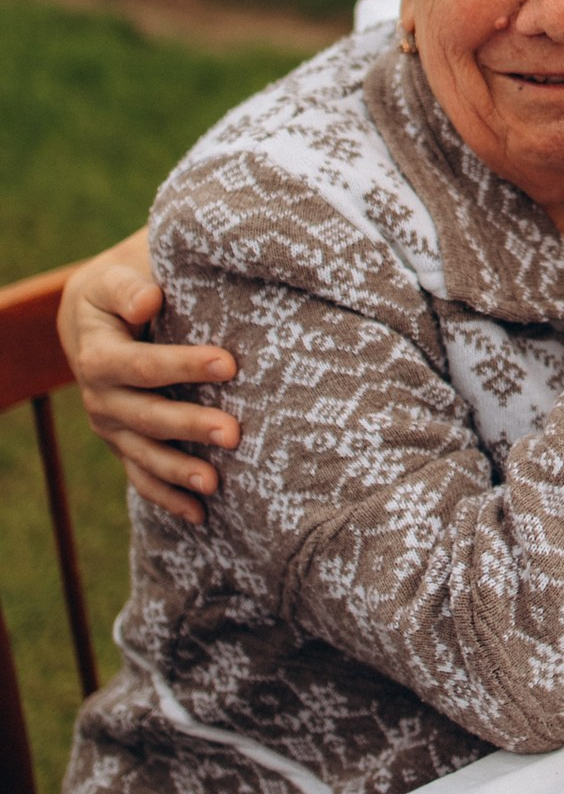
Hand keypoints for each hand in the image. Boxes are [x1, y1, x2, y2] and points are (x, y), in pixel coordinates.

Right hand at [58, 230, 240, 522]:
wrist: (99, 319)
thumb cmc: (123, 291)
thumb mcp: (115, 277)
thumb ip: (127, 286)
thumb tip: (148, 299)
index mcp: (99, 355)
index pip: (141, 365)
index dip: (182, 365)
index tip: (228, 364)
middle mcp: (100, 397)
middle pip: (146, 416)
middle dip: (189, 426)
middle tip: (234, 433)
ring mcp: (113, 427)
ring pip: (144, 455)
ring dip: (179, 471)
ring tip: (215, 484)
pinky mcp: (126, 445)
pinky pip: (144, 477)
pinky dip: (169, 498)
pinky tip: (201, 515)